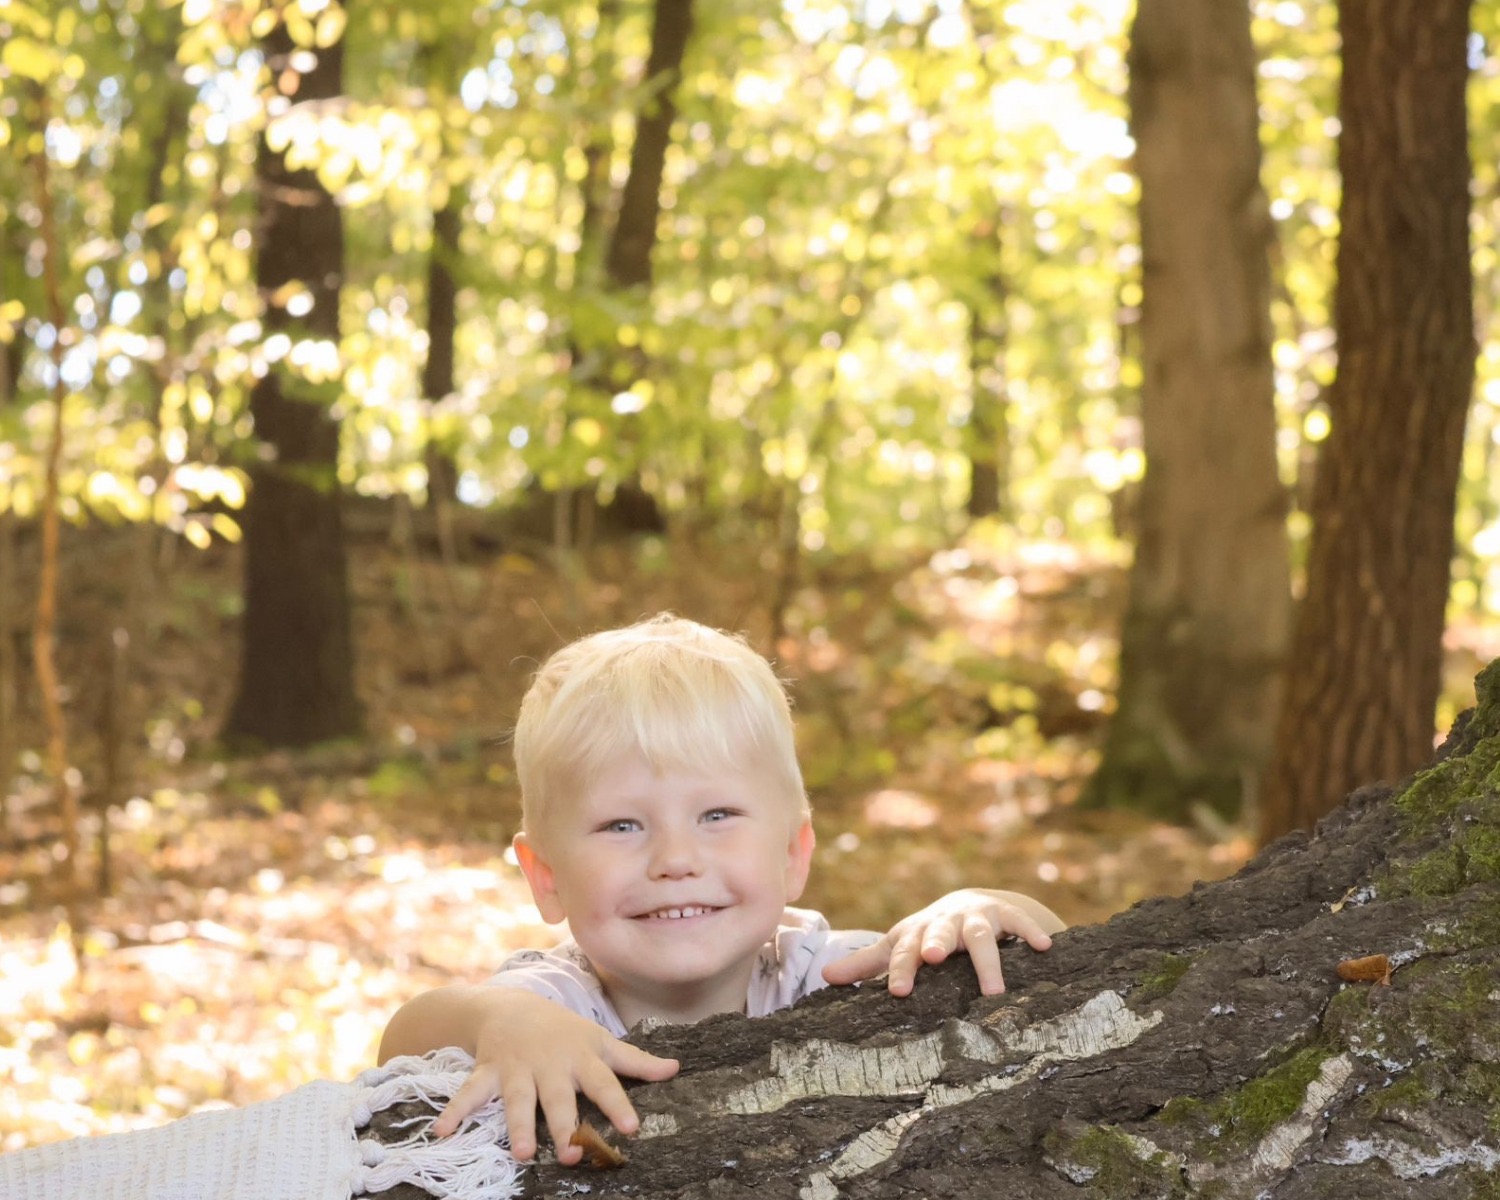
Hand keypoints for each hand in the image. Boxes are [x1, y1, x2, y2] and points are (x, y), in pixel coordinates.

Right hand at [428, 990, 678, 1163]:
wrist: (511, 1005)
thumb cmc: (564, 1031)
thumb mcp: (600, 1041)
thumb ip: (635, 1061)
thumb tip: (676, 1069)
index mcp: (581, 1059)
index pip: (605, 1082)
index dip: (618, 1104)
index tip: (632, 1128)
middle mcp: (550, 1065)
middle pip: (558, 1098)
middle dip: (563, 1125)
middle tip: (573, 1155)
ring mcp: (517, 1068)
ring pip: (517, 1099)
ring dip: (517, 1126)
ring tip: (522, 1155)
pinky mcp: (488, 1071)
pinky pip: (469, 1093)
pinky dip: (455, 1111)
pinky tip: (442, 1132)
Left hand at [821, 888, 1061, 996]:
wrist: (969, 904)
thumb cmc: (927, 935)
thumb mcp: (899, 945)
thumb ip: (866, 963)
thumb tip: (824, 979)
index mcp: (916, 933)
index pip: (905, 952)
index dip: (902, 971)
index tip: (899, 993)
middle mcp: (945, 923)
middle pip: (939, 933)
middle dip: (937, 943)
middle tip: (935, 958)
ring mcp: (976, 918)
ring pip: (982, 936)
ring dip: (986, 959)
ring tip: (994, 989)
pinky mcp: (1005, 915)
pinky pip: (1019, 924)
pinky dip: (1031, 933)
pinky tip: (1045, 947)